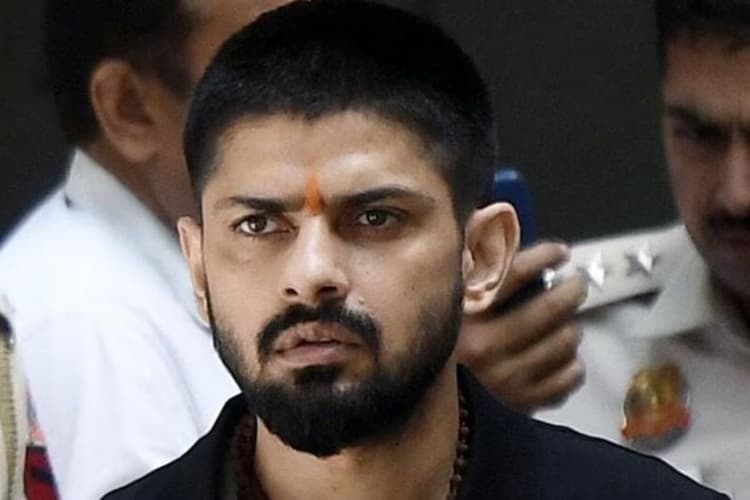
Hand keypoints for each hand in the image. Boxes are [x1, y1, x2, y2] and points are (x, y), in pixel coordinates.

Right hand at [457, 242, 586, 413]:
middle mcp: (486, 348)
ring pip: (563, 343)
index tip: (559, 252)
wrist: (423, 409)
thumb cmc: (441, 347)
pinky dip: (572, 366)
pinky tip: (561, 359)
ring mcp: (506, 379)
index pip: (513, 275)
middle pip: (548, 310)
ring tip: (566, 324)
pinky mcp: (522, 404)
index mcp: (464, 317)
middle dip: (570, 291)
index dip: (543, 256)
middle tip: (574, 286)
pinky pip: (566, 378)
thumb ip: (465, 269)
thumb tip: (490, 225)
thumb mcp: (444, 305)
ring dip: (571, 328)